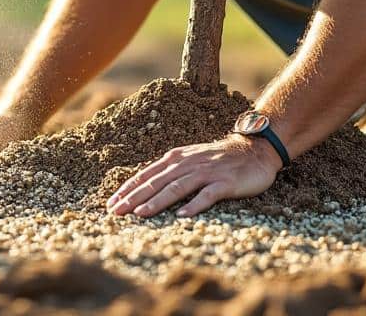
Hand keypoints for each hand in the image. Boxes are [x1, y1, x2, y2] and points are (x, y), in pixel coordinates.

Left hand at [106, 134, 280, 217]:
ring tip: (140, 214)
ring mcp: (207, 172)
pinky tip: (182, 215)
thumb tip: (145, 186)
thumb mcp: (190, 160)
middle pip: (156, 182)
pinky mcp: (225, 182)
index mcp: (176, 159)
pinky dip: (194, 204)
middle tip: (116, 212)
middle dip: (134, 197)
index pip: (146, 175)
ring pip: (177, 187)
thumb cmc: (219, 159)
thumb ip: (170, 171)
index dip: (128, 189)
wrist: (254, 150)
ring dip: (157, 201)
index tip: (111, 204)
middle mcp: (188, 164)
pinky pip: (207, 194)